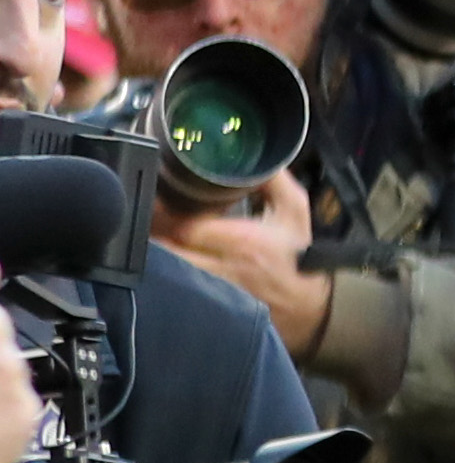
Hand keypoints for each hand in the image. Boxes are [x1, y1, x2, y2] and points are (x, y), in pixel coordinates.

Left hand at [154, 168, 329, 359]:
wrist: (306, 305)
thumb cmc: (297, 255)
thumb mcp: (295, 211)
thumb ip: (274, 180)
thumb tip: (252, 157)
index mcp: (243, 242)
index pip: (187, 226)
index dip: (163, 211)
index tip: (155, 194)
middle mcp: (221, 268)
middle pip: (165, 248)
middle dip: (148, 228)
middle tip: (140, 210)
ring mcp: (208, 290)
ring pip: (161, 269)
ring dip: (149, 250)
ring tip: (142, 231)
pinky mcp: (201, 304)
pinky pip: (168, 286)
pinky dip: (157, 271)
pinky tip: (154, 257)